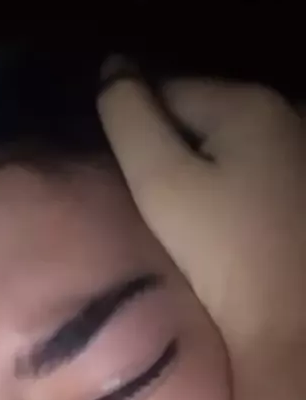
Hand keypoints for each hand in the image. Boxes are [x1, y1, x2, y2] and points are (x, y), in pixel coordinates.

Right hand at [97, 61, 305, 399]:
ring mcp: (300, 150)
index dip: (136, 131)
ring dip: (204, 168)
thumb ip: (129, 119)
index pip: (167, 92)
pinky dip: (233, 186)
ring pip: (228, 144)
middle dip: (173, 148)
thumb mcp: (162, 183)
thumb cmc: (226, 254)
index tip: (131, 180)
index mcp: (248, 104)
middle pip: (202, 117)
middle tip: (158, 204)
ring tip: (190, 217)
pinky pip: (253, 169)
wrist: (297, 331)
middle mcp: (285, 113)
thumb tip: (113, 69)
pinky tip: (227, 223)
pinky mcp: (303, 188)